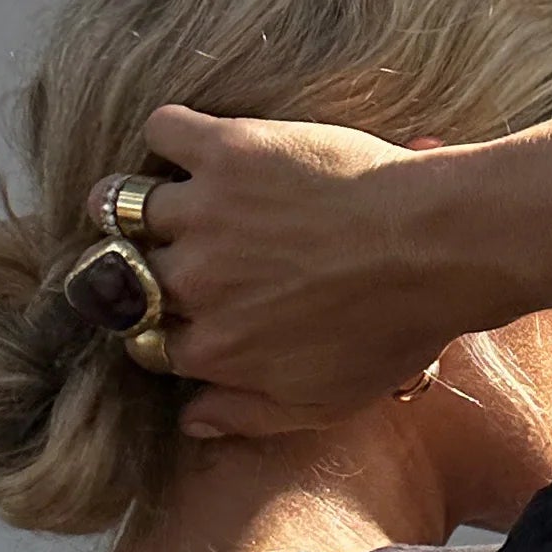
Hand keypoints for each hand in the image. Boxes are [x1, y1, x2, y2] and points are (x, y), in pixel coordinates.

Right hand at [137, 105, 481, 436]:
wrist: (431, 249)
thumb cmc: (388, 332)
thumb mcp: (321, 403)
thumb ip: (247, 415)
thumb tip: (191, 420)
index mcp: (213, 350)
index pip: (149, 344)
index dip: (159, 329)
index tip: (176, 314)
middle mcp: (194, 285)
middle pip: (124, 278)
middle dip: (134, 270)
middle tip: (155, 253)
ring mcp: (204, 216)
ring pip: (119, 204)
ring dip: (124, 203)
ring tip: (143, 199)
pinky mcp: (225, 152)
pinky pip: (162, 131)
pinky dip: (167, 134)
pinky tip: (189, 145)